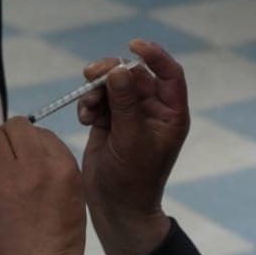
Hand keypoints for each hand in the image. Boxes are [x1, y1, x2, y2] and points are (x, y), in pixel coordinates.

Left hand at [0, 118, 87, 254]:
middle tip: (5, 156)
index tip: (24, 155)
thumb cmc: (60, 239)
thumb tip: (32, 144)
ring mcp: (5, 180)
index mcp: (62, 167)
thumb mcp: (74, 195)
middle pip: (12, 126)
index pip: (40, 131)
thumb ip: (56, 165)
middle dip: (7, 137)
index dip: (30, 141)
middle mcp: (35, 167)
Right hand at [77, 40, 188, 254]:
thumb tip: (119, 69)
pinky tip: (85, 119)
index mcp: (170, 114)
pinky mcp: (109, 122)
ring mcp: (129, 115)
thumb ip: (125, 104)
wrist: (115, 208)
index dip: (154, 55)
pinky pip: (98, 100)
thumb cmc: (133, 179)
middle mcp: (152, 111)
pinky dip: (89, 104)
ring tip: (88, 109)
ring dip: (96, 91)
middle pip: (133, 75)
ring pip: (112, 85)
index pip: (169, 74)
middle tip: (91, 74)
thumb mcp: (131, 140)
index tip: (133, 46)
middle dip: (112, 73)